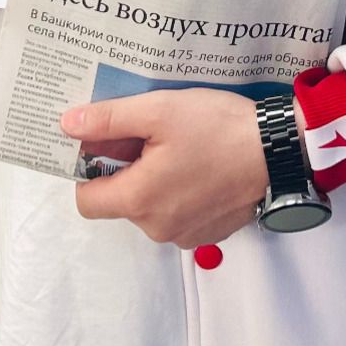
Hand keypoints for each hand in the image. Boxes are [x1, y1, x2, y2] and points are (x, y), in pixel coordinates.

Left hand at [61, 90, 267, 248]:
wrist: (279, 151)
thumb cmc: (218, 128)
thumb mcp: (159, 110)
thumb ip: (109, 119)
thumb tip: (66, 125)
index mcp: (139, 201)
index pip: (85, 200)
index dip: (88, 169)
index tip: (108, 142)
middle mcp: (157, 228)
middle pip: (120, 200)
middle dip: (127, 167)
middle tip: (152, 133)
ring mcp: (186, 235)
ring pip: (150, 206)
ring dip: (154, 178)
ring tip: (181, 145)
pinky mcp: (209, 232)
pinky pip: (177, 213)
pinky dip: (180, 190)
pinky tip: (200, 162)